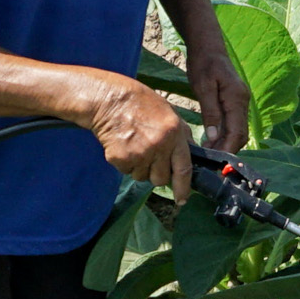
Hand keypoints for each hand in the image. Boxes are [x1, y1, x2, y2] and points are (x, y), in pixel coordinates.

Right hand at [81, 72, 194, 194]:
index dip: (183, 188)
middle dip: (155, 173)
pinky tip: (122, 144)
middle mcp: (159, 145)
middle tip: (148, 156)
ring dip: (138, 166)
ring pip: (142, 176)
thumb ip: (181, 134)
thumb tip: (190, 154)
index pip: (183, 168)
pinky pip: (126, 171)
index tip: (182, 199)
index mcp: (174, 133)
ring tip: (134, 144)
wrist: (109, 99)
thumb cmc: (139, 103)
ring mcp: (140, 153)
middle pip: (160, 179)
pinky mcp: (121, 158)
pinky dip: (124, 162)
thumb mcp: (168, 112)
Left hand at [187, 40, 250, 153]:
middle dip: (227, 149)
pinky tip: (212, 139)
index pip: (237, 131)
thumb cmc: (203, 63)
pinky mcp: (235, 101)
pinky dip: (225, 134)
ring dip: (226, 143)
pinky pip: (233, 123)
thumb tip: (213, 136)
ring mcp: (241, 102)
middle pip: (241, 134)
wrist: (208, 46)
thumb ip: (210, 111)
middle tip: (210, 160)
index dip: (228, 148)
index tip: (216, 161)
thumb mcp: (203, 87)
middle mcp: (243, 102)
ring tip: (208, 152)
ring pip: (238, 130)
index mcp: (236, 98)